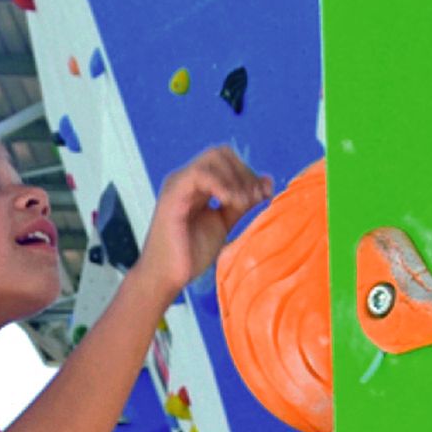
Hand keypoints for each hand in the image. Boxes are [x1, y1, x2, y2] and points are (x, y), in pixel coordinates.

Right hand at [132, 145, 272, 298]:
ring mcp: (178, 185)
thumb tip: (266, 182)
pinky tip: (230, 201)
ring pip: (213, 158)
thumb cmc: (189, 255)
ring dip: (235, 178)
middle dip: (244, 173)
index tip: (264, 195)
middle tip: (254, 198)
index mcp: (196, 185)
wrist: (166, 278)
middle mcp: (185, 179)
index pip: (227, 161)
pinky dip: (220, 184)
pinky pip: (199, 174)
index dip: (248, 173)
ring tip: (243, 202)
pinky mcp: (173, 195)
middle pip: (221, 153)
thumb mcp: (222, 223)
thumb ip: (241, 203)